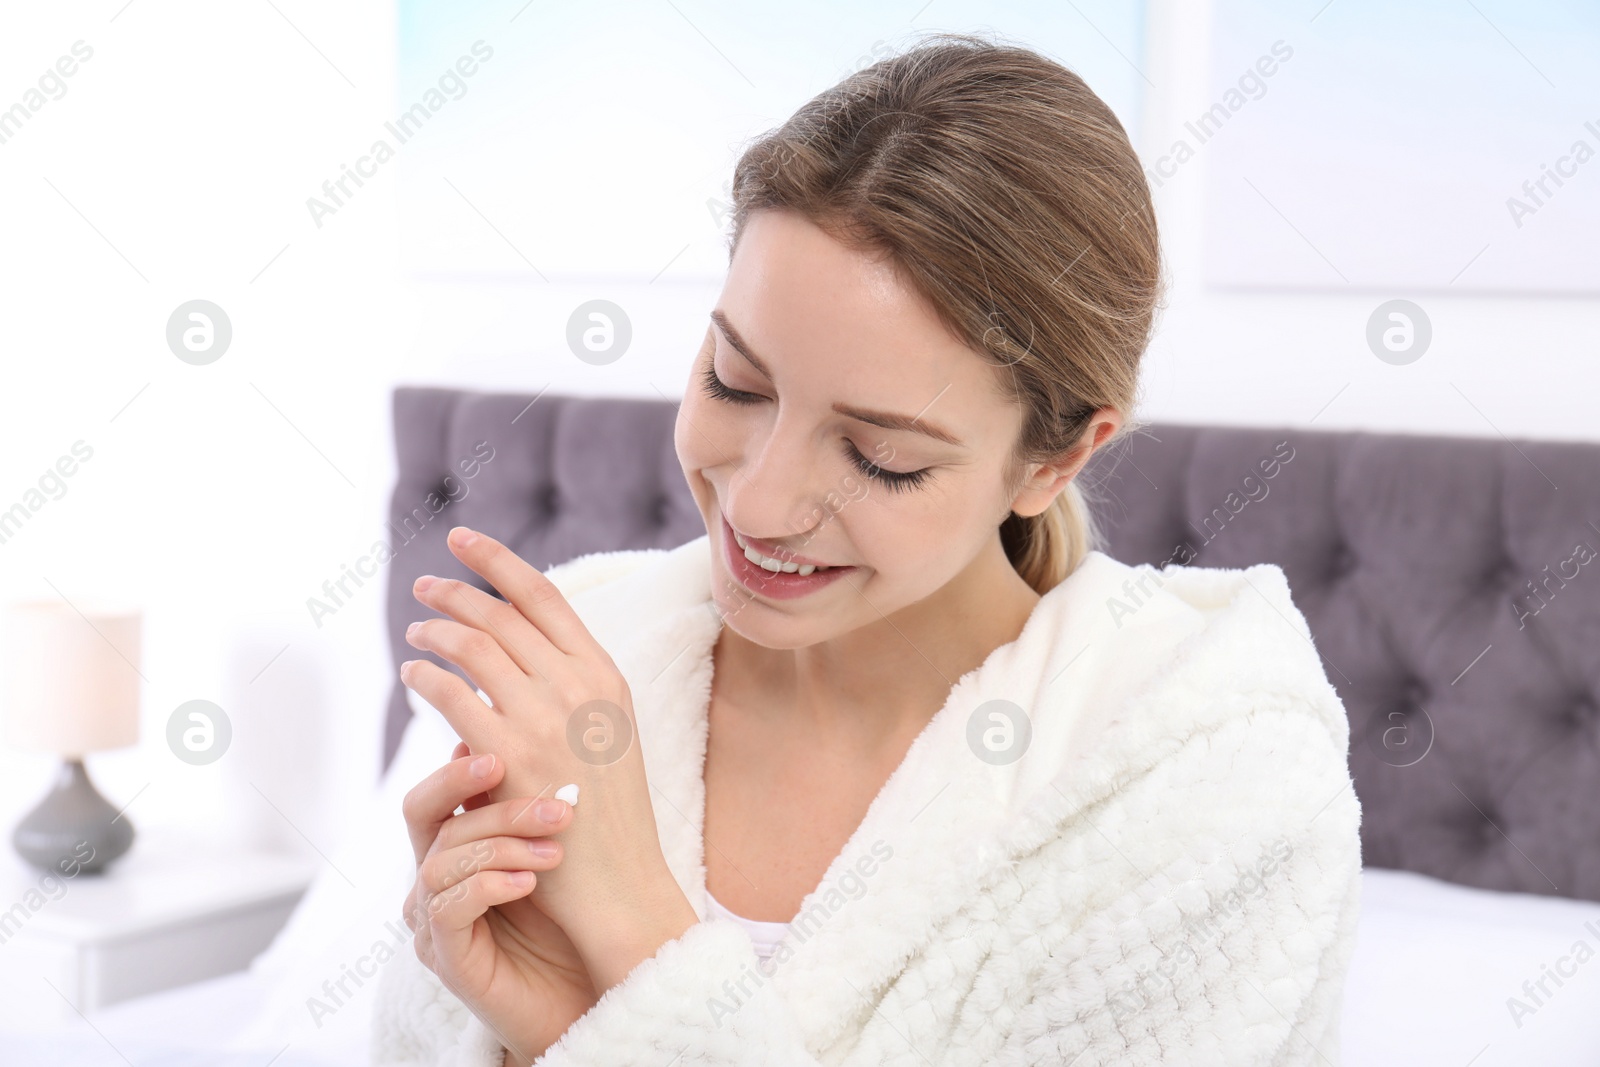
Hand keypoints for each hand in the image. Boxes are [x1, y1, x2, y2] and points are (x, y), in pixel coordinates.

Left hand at [400, 526, 699, 992]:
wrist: (619, 882)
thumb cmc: (610, 814)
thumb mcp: (612, 731)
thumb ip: (574, 685)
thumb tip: (514, 644)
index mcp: (606, 674)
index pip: (544, 596)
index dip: (498, 560)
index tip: (463, 540)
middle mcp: (577, 686)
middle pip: (500, 613)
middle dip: (455, 591)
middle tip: (426, 588)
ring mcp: (542, 719)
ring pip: (471, 644)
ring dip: (435, 629)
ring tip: (416, 631)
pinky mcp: (506, 756)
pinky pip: (449, 693)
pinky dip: (424, 674)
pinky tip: (412, 674)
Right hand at [402, 742, 596, 1064]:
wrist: (588, 993)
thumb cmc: (573, 917)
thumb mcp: (558, 846)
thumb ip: (538, 799)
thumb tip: (541, 730)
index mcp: (458, 845)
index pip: (440, 788)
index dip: (463, 763)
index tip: (503, 747)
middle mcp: (436, 877)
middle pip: (423, 812)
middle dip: (468, 786)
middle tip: (513, 771)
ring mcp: (435, 917)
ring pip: (444, 858)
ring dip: (502, 842)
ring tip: (556, 844)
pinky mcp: (447, 956)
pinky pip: (449, 908)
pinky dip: (490, 885)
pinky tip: (530, 880)